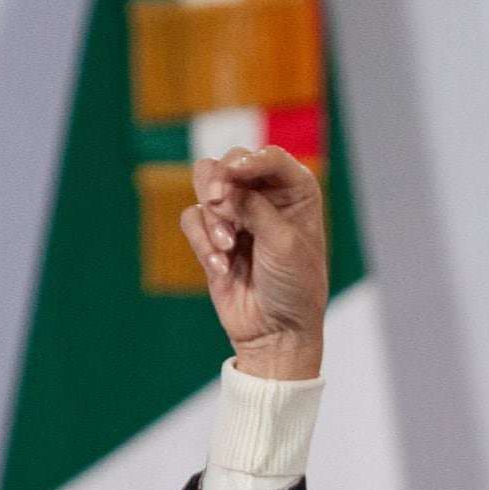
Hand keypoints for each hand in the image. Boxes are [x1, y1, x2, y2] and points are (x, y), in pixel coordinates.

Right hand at [179, 145, 326, 379]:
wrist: (277, 332)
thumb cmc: (294, 286)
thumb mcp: (282, 242)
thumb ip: (252, 207)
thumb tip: (221, 187)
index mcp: (296, 191)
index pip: (269, 157)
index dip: (250, 160)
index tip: (235, 174)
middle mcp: (266, 196)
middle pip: (229, 163)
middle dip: (221, 182)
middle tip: (219, 203)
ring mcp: (237, 215)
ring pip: (205, 185)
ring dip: (212, 215)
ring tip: (226, 247)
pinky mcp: (212, 237)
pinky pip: (193, 220)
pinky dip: (202, 241)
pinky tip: (220, 267)